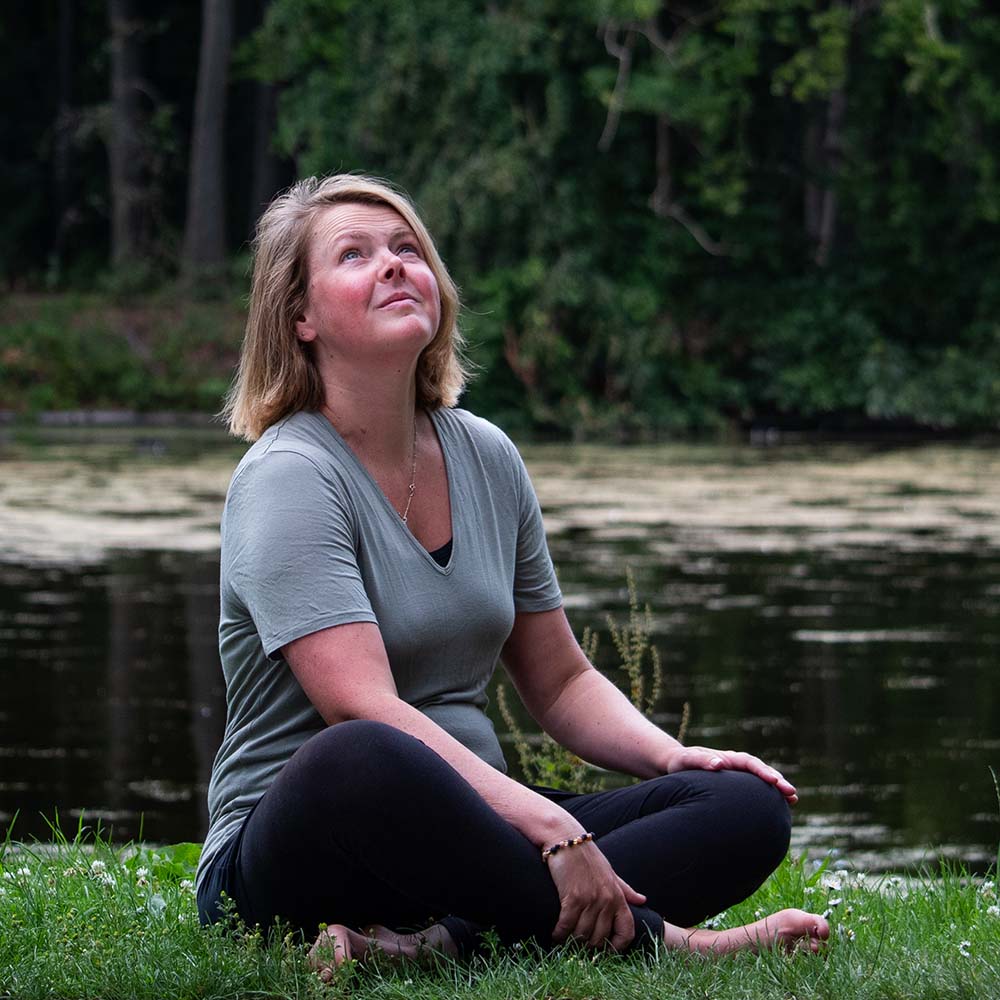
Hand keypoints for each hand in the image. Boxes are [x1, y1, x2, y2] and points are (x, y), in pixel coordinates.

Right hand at [546, 839, 646, 950]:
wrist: (567, 840)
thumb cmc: (588, 857)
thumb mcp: (611, 873)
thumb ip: (625, 890)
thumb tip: (642, 900)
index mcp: (618, 897)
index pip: (626, 932)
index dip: (617, 947)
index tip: (605, 952)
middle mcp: (607, 900)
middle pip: (600, 938)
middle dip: (588, 947)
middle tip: (578, 947)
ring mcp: (590, 899)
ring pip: (582, 935)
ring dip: (572, 941)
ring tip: (565, 941)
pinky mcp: (572, 897)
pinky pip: (566, 925)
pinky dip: (559, 933)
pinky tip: (555, 934)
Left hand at [664, 746, 798, 804]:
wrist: (678, 766)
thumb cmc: (682, 762)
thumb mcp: (688, 760)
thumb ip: (701, 761)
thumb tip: (718, 764)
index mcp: (728, 758)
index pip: (750, 763)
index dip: (763, 771)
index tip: (774, 781)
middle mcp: (737, 766)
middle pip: (762, 771)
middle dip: (778, 781)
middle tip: (792, 794)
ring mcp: (739, 776)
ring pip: (763, 780)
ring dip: (778, 788)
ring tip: (793, 799)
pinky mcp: (737, 787)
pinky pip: (757, 790)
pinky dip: (769, 795)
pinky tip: (781, 805)